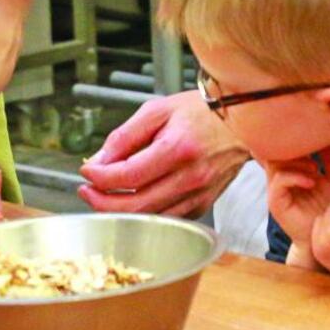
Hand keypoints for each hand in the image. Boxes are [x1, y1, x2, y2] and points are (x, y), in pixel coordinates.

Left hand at [78, 90, 248, 216]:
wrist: (242, 122)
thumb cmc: (200, 112)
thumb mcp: (157, 110)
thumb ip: (125, 136)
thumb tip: (99, 161)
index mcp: (178, 148)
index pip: (128, 175)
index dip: (100, 177)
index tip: (87, 170)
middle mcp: (191, 176)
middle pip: (136, 205)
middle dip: (103, 202)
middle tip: (88, 191)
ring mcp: (199, 194)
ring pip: (150, 218)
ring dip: (119, 212)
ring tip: (105, 196)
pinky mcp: (204, 204)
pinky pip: (167, 219)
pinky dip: (145, 215)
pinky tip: (132, 201)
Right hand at [264, 148, 329, 248]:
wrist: (329, 236)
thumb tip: (328, 138)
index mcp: (292, 169)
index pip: (285, 145)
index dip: (298, 139)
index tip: (316, 138)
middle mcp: (280, 177)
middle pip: (276, 150)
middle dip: (295, 148)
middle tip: (314, 150)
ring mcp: (276, 190)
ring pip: (275, 163)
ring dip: (297, 163)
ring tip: (315, 169)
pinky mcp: (276, 203)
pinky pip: (278, 182)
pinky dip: (295, 177)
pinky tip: (312, 181)